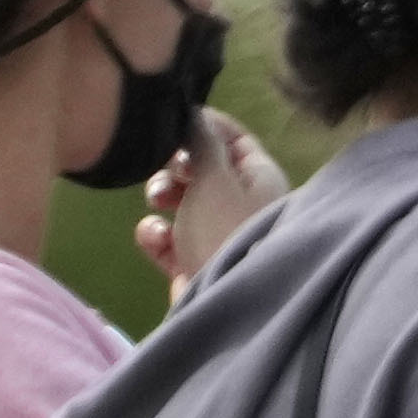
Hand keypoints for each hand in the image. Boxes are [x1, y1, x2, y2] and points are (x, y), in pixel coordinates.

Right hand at [138, 113, 288, 311]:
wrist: (225, 304)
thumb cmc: (225, 231)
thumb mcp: (215, 177)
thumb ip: (202, 141)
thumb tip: (196, 114)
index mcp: (261, 179)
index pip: (235, 137)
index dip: (203, 124)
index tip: (173, 119)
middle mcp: (244, 204)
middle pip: (202, 168)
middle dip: (176, 164)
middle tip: (165, 167)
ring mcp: (217, 235)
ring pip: (180, 201)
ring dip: (161, 196)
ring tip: (158, 202)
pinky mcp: (193, 262)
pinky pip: (167, 238)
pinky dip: (157, 236)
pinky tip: (157, 240)